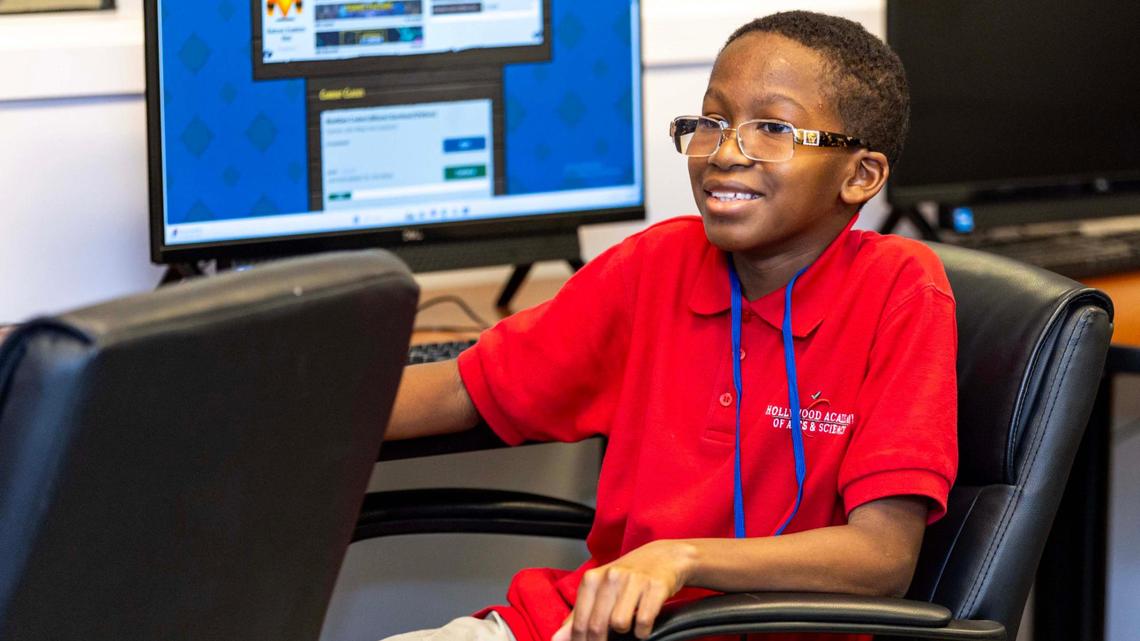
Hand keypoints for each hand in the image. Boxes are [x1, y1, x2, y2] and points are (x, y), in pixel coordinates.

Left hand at [551, 540, 695, 640]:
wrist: (664, 556)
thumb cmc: (628, 577)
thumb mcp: (600, 590)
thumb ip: (578, 615)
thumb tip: (556, 639)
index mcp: (593, 578)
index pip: (579, 622)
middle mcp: (611, 576)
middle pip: (597, 626)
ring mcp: (634, 580)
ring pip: (619, 624)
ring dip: (625, 631)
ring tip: (629, 623)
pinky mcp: (655, 586)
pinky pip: (643, 621)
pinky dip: (643, 630)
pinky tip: (643, 623)